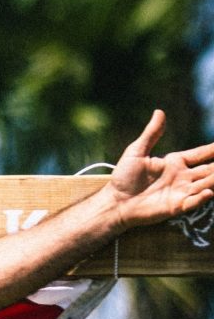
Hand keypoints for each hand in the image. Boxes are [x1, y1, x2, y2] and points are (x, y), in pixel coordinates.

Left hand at [108, 110, 213, 229]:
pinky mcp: (176, 206)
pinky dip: (202, 197)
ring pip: (206, 184)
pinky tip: (208, 191)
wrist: (115, 202)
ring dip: (213, 180)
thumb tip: (159, 111)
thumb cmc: (124, 177)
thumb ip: (151, 134)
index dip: (213, 149)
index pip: (200, 154)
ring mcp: (181, 192)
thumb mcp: (136, 152)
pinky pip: (193, 202)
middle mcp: (182, 177)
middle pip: (209, 169)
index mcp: (175, 162)